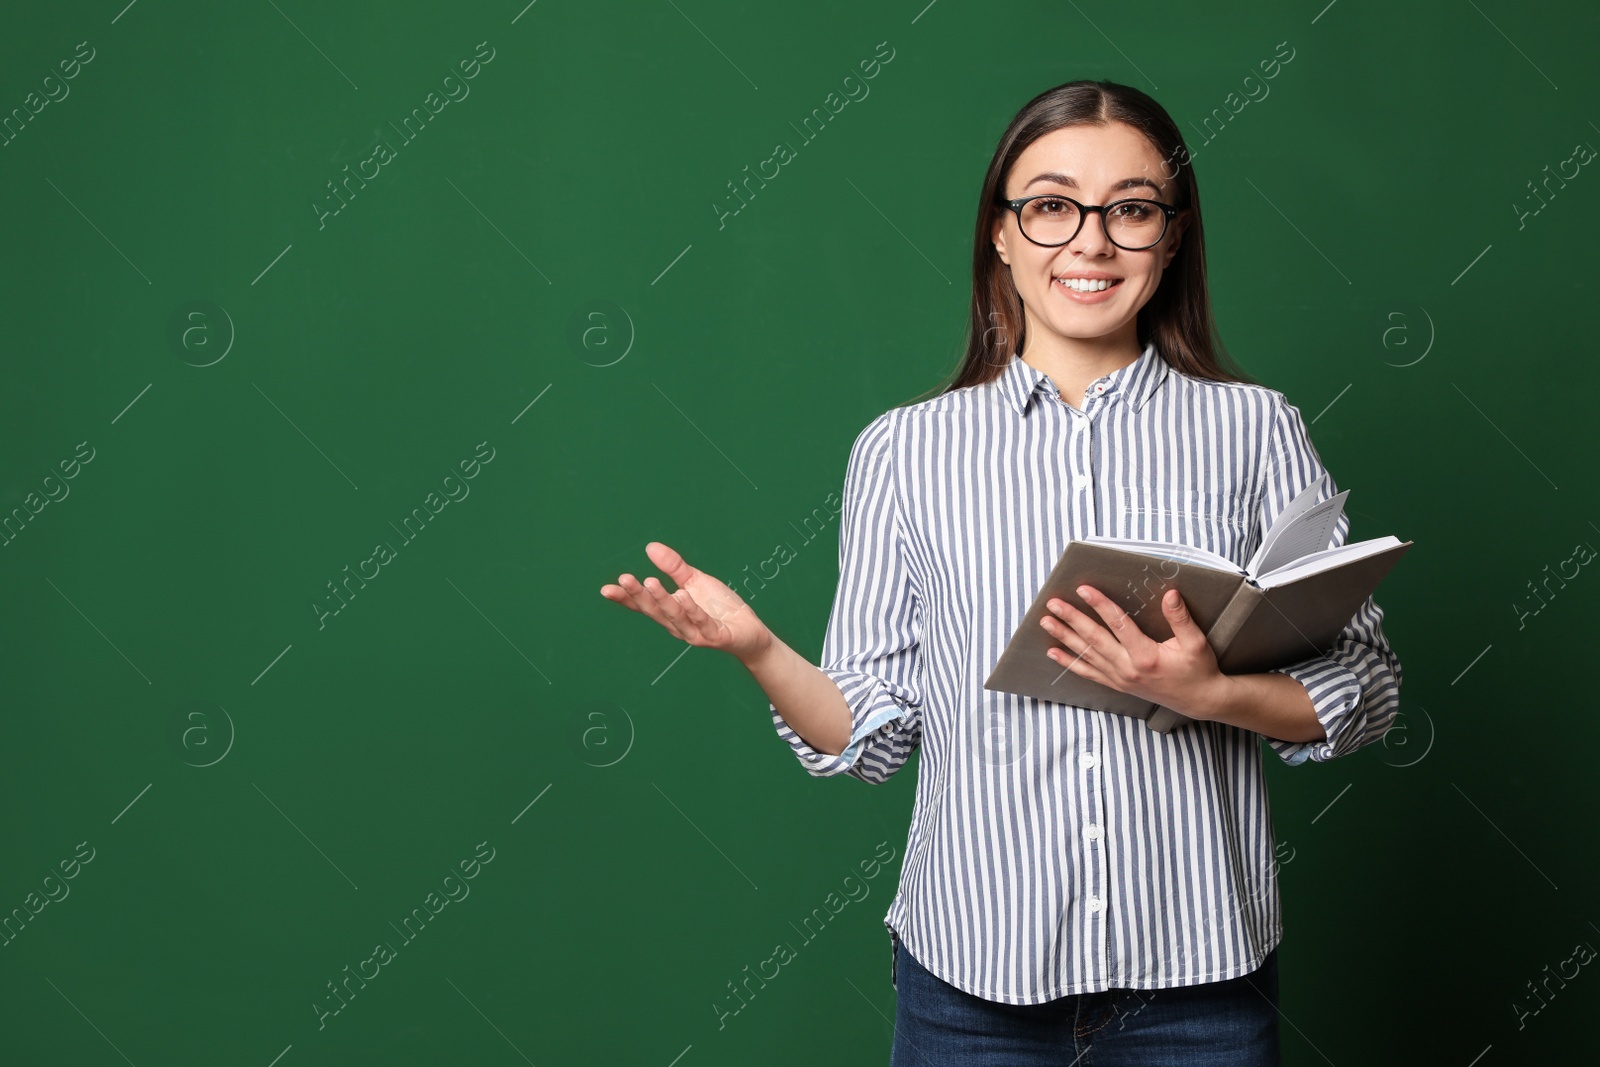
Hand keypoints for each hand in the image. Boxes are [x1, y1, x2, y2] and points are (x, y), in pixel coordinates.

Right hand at [600, 541, 771, 661]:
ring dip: (662, 600)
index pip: (643, 606)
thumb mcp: (695, 581)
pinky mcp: (715, 636)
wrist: (749, 631)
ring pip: (675, 616)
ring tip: (650, 582)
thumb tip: (650, 546)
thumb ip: (674, 567)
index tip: (605, 589)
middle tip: (624, 578)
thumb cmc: (719, 607)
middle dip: (638, 595)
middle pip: (654, 610)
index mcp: (670, 613)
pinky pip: (702, 621)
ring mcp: (695, 633)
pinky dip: (692, 609)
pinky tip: (683, 596)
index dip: (625, 598)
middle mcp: (678, 625)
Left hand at [1039, 584, 1229, 720]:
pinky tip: (1053, 652)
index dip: (1100, 604)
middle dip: (1071, 619)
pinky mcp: (1118, 685)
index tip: (1083, 589)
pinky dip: (1069, 662)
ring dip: (1064, 637)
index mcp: (1146, 657)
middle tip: (1053, 603)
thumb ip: (1180, 618)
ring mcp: (1120, 679)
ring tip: (1046, 622)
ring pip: (1086, 655)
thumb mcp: (1196, 643)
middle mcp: (1128, 669)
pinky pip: (1088, 673)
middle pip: (1094, 639)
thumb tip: (1170, 594)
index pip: (1118, 624)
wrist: (1199, 700)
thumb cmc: (1198, 670)